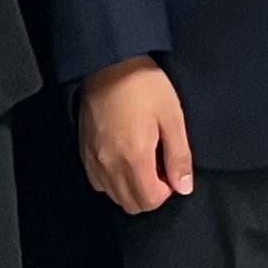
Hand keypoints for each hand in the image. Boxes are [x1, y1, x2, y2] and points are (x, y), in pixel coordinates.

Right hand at [80, 55, 194, 213]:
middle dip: (150, 192)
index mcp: (134, 158)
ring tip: (142, 159)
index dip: (166, 191)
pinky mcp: (84, 152)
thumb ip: (179, 157)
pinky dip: (113, 180)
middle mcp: (109, 165)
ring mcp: (93, 160)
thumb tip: (184, 186)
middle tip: (158, 164)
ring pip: (114, 196)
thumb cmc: (144, 86)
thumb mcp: (172, 117)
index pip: (150, 201)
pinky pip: (98, 182)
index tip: (170, 168)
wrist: (110, 63)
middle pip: (132, 204)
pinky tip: (123, 158)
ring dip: (132, 188)